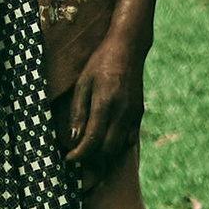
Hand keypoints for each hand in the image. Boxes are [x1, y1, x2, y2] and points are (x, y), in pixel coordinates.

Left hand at [63, 25, 147, 175]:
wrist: (128, 49)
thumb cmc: (100, 63)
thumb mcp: (82, 83)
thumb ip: (78, 112)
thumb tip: (74, 139)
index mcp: (105, 103)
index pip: (92, 139)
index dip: (79, 154)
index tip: (68, 159)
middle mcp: (122, 112)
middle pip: (108, 150)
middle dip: (92, 160)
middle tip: (78, 158)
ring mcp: (134, 114)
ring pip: (120, 148)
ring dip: (104, 156)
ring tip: (90, 155)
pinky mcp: (139, 113)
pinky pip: (129, 139)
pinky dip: (117, 147)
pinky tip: (105, 144)